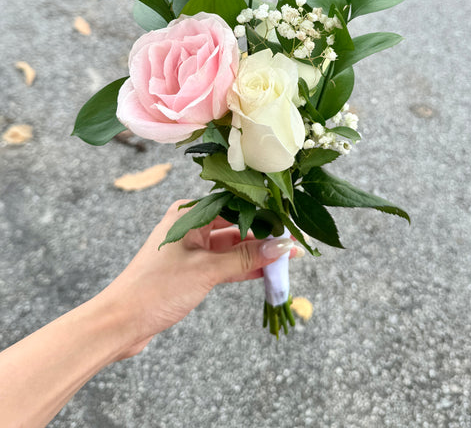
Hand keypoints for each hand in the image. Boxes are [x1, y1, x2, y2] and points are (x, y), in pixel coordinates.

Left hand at [99, 199, 300, 357]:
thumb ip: (245, 259)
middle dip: (262, 237)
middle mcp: (189, 226)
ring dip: (255, 255)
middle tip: (292, 246)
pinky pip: (223, 265)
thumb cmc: (155, 289)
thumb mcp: (206, 271)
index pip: (234, 206)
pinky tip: (264, 274)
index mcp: (187, 215)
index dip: (263, 216)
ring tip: (284, 261)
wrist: (120, 323)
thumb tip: (280, 247)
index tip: (288, 225)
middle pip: (235, 226)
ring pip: (231, 248)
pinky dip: (242, 270)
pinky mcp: (190, 270)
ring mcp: (190, 249)